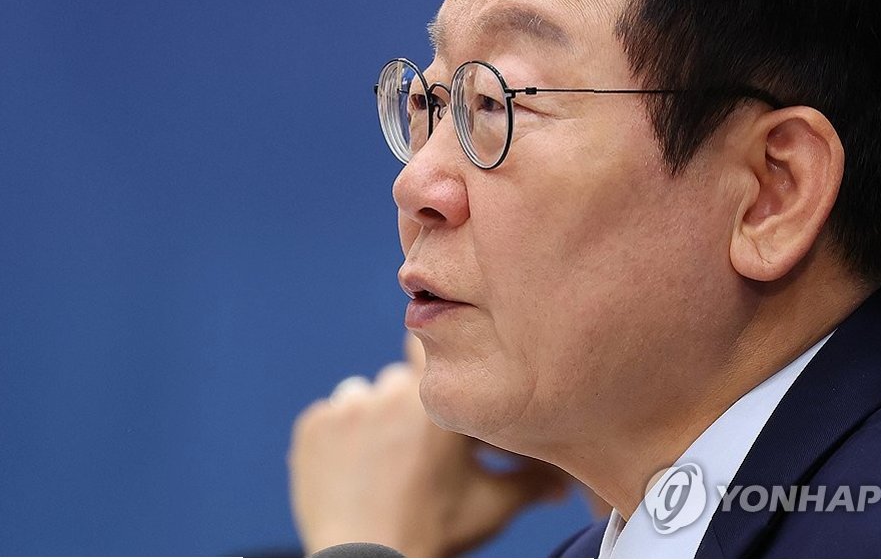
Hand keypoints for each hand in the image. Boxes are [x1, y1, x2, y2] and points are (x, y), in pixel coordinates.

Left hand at [289, 335, 570, 556]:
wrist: (368, 558)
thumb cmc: (435, 531)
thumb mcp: (492, 504)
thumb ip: (532, 480)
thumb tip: (567, 481)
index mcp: (435, 397)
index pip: (431, 342)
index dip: (435, 353)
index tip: (437, 368)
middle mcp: (388, 390)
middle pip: (397, 383)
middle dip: (405, 409)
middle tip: (413, 453)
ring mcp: (345, 407)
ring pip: (360, 398)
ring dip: (367, 422)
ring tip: (378, 465)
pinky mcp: (312, 427)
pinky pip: (326, 421)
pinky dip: (334, 441)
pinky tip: (349, 473)